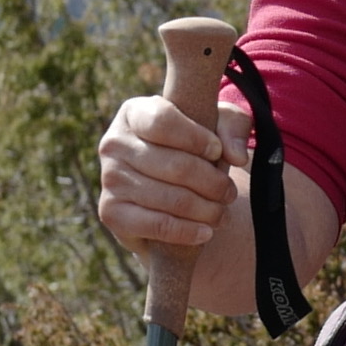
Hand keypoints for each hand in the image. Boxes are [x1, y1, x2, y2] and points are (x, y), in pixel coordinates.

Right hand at [93, 90, 246, 279]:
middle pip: (174, 165)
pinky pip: (156, 224)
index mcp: (135, 113)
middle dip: (212, 183)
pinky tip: (206, 232)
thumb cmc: (192, 151)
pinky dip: (187, 231)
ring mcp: (109, 179)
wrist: (165, 195)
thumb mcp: (217, 127)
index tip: (217, 152)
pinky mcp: (110, 212)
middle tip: (230, 194)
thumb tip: (236, 155)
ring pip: (170, 198)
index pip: (163, 122)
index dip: (196, 139)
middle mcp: (114, 143)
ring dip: (206, 210)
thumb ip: (233, 126)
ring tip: (222, 213)